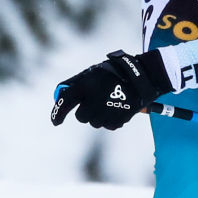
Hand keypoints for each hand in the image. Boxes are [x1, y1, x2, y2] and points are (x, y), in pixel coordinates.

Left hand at [50, 50, 171, 129]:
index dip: (57, 113)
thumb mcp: (92, 72)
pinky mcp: (117, 120)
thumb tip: (60, 95)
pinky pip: (107, 125)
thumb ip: (76, 83)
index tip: (55, 121)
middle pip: (81, 116)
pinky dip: (110, 119)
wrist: (141, 79)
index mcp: (85, 86)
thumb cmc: (114, 74)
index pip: (65, 102)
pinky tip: (116, 107)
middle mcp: (93, 101)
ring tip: (109, 102)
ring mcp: (106, 112)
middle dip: (84, 112)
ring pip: (94, 122)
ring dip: (98, 115)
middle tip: (93, 103)